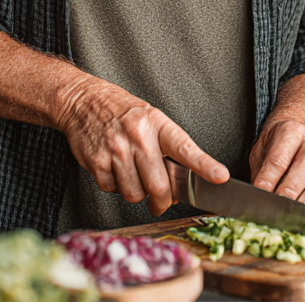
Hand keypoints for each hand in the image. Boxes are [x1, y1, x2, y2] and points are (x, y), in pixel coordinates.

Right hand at [55, 75, 228, 215]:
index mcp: (157, 124)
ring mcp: (116, 150)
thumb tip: (178, 186)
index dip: (204, 165)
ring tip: (133, 175)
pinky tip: (115, 170)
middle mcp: (137, 136)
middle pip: (159, 185)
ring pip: (135, 194)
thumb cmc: (123, 113)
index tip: (220, 177)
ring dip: (137, 193)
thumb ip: (166, 149)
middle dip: (163, 201)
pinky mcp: (96, 162)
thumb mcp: (151, 119)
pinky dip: (116, 187)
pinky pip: (112, 190)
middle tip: (163, 202)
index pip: (185, 147)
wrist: (84, 101)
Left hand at [249, 118, 304, 214]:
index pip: (279, 158)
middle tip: (283, 205)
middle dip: (294, 187)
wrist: (300, 130)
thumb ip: (261, 173)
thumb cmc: (277, 146)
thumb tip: (258, 197)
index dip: (269, 179)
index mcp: (290, 132)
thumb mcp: (262, 152)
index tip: (261, 195)